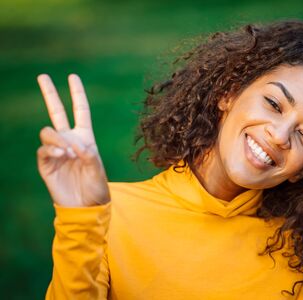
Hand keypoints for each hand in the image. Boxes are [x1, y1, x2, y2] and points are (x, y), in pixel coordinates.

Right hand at [37, 74, 109, 206]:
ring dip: (57, 138)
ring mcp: (56, 151)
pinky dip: (52, 149)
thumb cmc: (96, 187)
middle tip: (42, 76)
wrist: (85, 207)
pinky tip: (61, 156)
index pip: (80, 111)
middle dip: (50, 94)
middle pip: (57, 112)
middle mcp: (69, 141)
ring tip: (68, 153)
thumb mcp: (98, 170)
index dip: (77, 94)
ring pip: (48, 131)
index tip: (72, 77)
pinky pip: (43, 149)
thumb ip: (89, 155)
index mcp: (85, 138)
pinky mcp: (46, 163)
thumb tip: (74, 144)